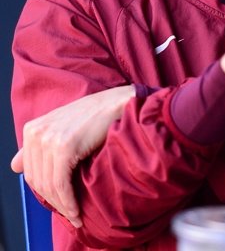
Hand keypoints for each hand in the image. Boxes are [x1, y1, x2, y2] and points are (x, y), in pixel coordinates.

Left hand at [11, 85, 134, 227]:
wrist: (116, 103)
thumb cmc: (92, 116)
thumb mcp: (60, 126)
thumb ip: (37, 145)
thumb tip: (14, 166)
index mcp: (32, 129)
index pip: (30, 172)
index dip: (44, 192)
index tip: (59, 203)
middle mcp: (37, 133)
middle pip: (38, 181)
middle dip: (53, 202)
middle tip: (69, 214)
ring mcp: (49, 139)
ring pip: (49, 186)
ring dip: (62, 206)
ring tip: (75, 216)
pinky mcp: (64, 147)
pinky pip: (61, 184)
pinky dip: (68, 202)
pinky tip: (76, 211)